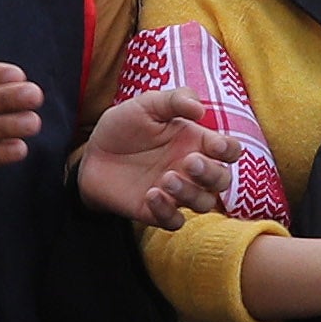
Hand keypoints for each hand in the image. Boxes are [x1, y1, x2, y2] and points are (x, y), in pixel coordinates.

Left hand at [74, 84, 242, 227]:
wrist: (91, 154)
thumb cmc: (123, 127)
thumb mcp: (146, 105)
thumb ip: (174, 100)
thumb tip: (200, 109)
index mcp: (196, 142)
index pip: (229, 150)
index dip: (229, 150)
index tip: (215, 145)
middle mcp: (191, 170)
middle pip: (222, 180)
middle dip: (211, 173)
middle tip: (189, 161)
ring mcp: (176, 192)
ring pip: (204, 203)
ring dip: (190, 193)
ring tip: (166, 178)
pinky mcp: (156, 211)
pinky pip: (175, 221)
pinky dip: (167, 212)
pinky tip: (150, 194)